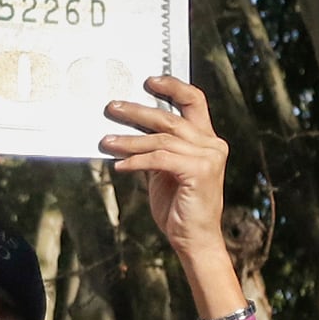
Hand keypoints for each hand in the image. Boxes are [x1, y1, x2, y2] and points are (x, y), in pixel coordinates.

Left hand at [101, 75, 227, 262]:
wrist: (193, 238)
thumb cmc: (177, 205)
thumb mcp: (162, 171)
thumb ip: (153, 150)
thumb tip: (123, 132)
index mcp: (206, 139)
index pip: (194, 101)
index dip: (173, 87)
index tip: (148, 81)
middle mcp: (212, 144)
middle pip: (170, 118)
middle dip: (137, 111)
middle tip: (111, 107)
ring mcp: (209, 157)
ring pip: (162, 139)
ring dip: (129, 140)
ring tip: (105, 142)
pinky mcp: (199, 171)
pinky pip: (160, 159)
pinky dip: (136, 161)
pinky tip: (118, 166)